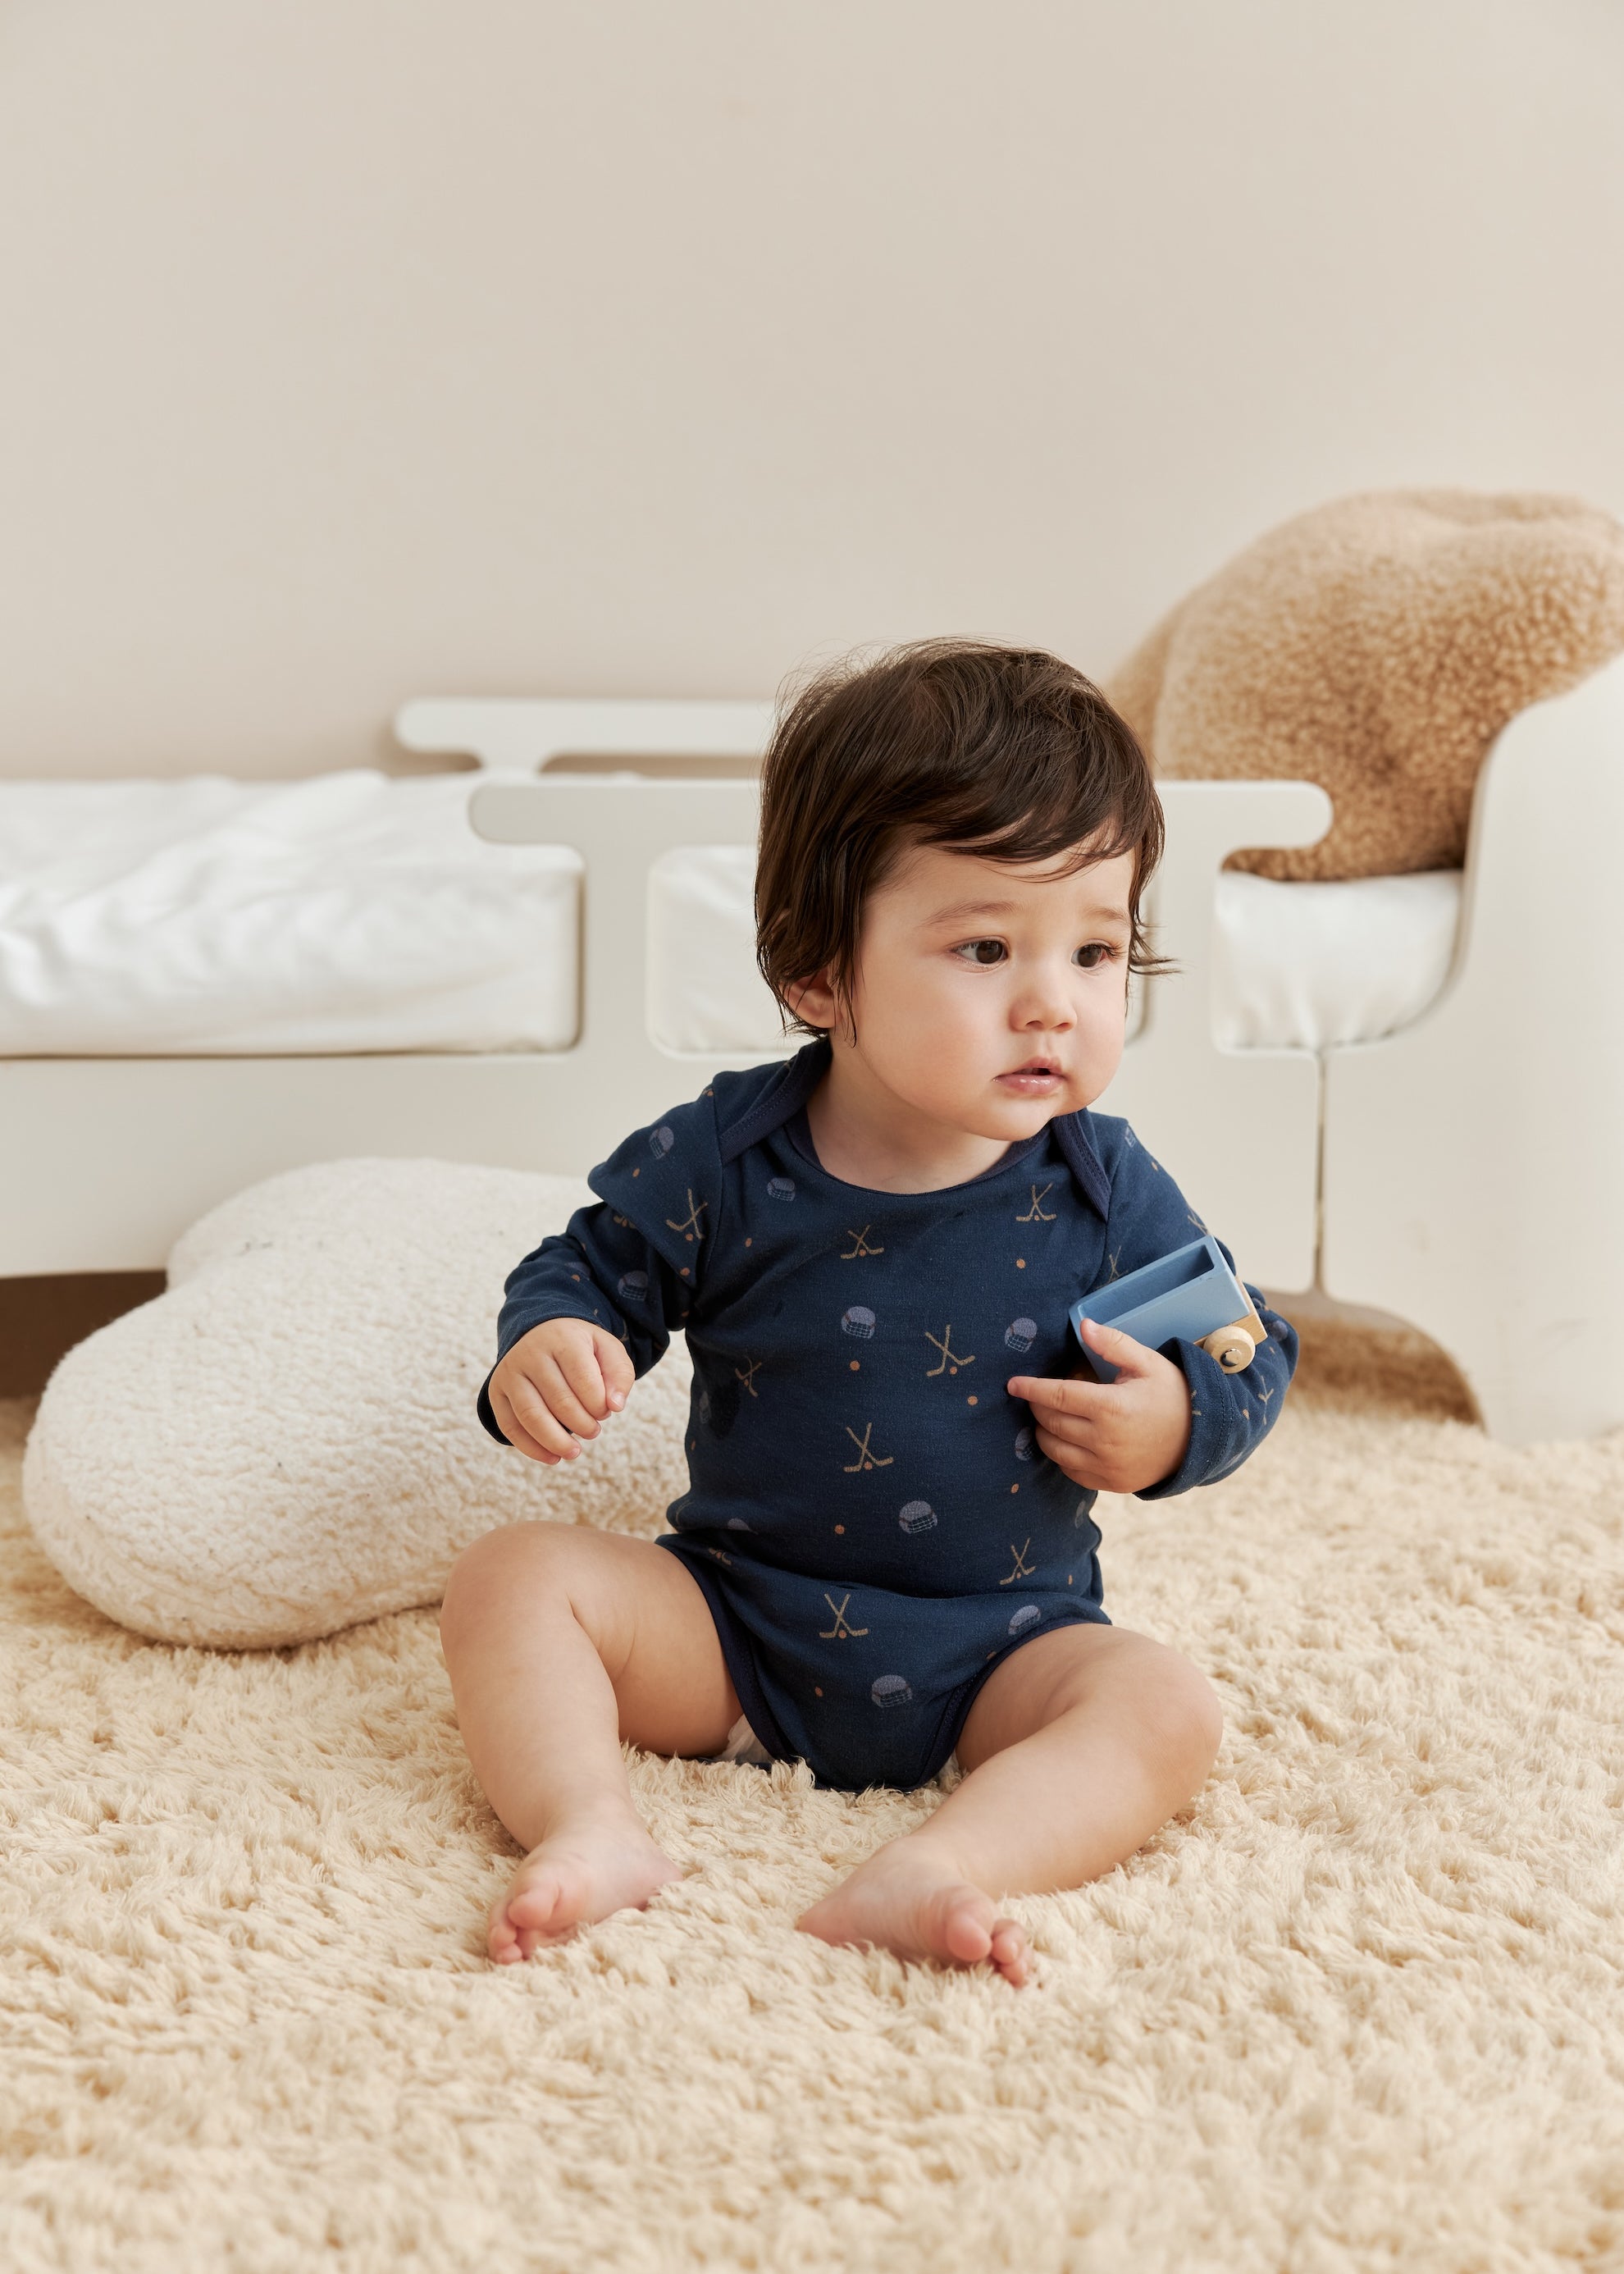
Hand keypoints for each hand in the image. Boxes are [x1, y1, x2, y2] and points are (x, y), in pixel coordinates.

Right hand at [489, 1318, 634, 1465]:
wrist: (541, 1333)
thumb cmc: (580, 1348)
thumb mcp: (607, 1350)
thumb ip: (620, 1375)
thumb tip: (615, 1406)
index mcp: (563, 1339)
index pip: (584, 1380)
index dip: (599, 1406)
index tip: (606, 1412)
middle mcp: (531, 1353)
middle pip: (559, 1401)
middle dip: (582, 1425)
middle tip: (593, 1432)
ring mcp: (510, 1372)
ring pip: (531, 1416)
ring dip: (556, 1442)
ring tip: (574, 1452)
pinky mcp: (496, 1391)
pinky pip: (510, 1426)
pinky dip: (532, 1448)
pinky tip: (552, 1457)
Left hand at [1007, 1317, 1191, 1494]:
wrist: (1201, 1439)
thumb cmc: (1172, 1395)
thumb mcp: (1148, 1363)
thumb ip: (1113, 1344)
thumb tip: (1083, 1325)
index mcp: (1111, 1407)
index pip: (1057, 1396)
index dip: (1031, 1389)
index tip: (1013, 1384)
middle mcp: (1105, 1440)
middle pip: (1051, 1422)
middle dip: (1037, 1407)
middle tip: (1036, 1395)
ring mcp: (1106, 1466)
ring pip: (1055, 1450)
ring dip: (1044, 1431)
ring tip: (1048, 1416)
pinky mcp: (1110, 1484)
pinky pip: (1070, 1471)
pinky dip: (1060, 1455)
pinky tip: (1065, 1439)